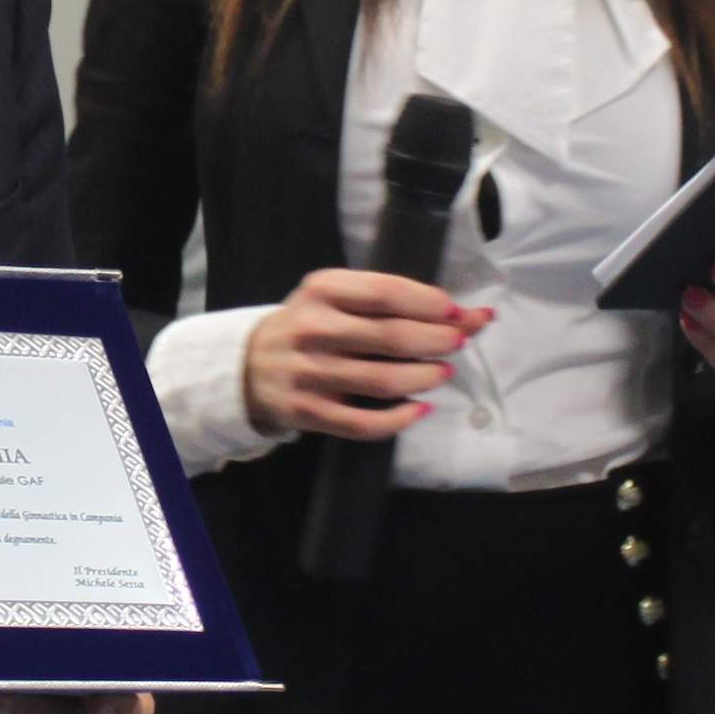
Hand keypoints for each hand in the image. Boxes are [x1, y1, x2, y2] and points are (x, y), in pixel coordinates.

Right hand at [242, 268, 494, 441]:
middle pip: (391, 337)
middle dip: (437, 340)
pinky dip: (399, 419)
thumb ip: (389, 301)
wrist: (250, 365)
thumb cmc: (309, 325)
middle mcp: (312, 329)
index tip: (457, 312)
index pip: (386, 293)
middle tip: (458, 343)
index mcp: (321, 290)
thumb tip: (464, 315)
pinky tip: (419, 409)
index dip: (429, 304)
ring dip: (424, 377)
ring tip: (441, 373)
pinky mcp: (306, 412)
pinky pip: (363, 423)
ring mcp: (307, 373)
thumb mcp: (335, 298)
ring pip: (382, 381)